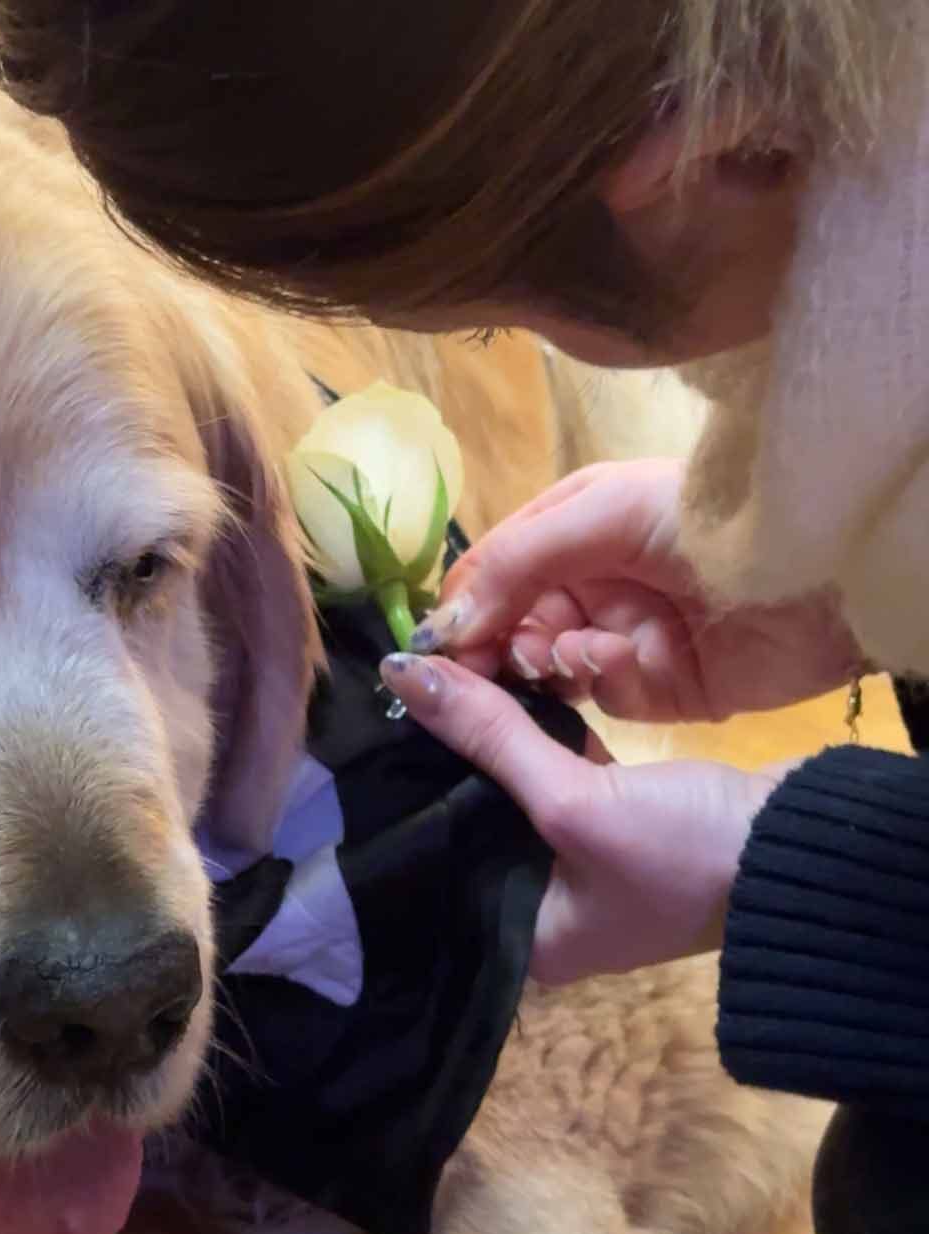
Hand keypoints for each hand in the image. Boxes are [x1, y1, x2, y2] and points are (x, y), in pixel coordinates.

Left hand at [380, 652, 787, 985]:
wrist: (806, 847)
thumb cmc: (684, 852)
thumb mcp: (577, 801)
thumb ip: (490, 737)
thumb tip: (402, 674)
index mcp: (517, 939)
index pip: (431, 870)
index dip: (397, 809)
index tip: (363, 745)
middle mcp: (537, 913)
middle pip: (465, 829)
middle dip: (439, 769)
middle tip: (393, 701)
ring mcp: (577, 869)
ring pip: (507, 797)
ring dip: (485, 745)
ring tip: (434, 687)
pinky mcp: (610, 825)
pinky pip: (549, 778)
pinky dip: (530, 740)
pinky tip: (497, 692)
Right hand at [412, 460, 863, 722]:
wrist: (819, 573)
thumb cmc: (700, 521)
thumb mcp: (597, 517)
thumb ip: (514, 565)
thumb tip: (441, 628)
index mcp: (570, 527)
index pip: (491, 572)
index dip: (462, 609)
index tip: (436, 651)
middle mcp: (588, 582)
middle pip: (511, 626)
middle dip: (504, 644)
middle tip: (508, 659)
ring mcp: (619, 636)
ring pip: (549, 666)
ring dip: (553, 661)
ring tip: (572, 655)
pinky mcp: (654, 686)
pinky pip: (601, 694)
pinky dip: (603, 680)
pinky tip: (620, 662)